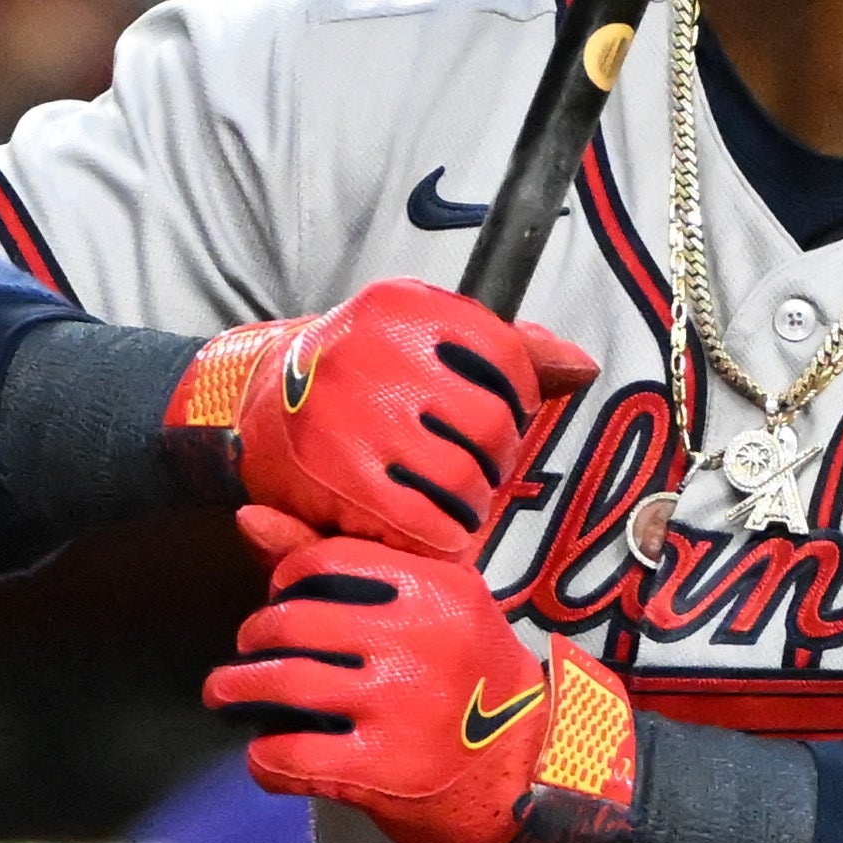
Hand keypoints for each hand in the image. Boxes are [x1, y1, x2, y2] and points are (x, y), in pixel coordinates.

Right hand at [170, 282, 595, 556]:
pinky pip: (426, 524)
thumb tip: (583, 366)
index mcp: (404, 305)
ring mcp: (353, 414)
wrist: (259, 407)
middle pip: (494, 426)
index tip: (504, 412)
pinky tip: (432, 527)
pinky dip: (442, 537)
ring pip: (465, 480)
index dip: (521, 398)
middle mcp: (375, 351)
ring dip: (472, 502)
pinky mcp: (339, 475)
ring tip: (454, 497)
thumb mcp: (423, 338)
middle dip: (496, 457)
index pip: (507, 357)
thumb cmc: (361, 375)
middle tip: (476, 463)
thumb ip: (506, 350)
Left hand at [209, 539, 637, 842]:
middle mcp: (420, 641)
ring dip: (238, 690)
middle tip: (248, 654)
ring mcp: (401, 707)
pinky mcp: (384, 771)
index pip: (326, 560)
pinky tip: (266, 757)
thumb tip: (246, 518)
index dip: (284, 582)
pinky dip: (263, 759)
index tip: (281, 602)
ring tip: (227, 695)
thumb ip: (345, 564)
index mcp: (437, 589)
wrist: (532, 775)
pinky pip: (291, 757)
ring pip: (282, 684)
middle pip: (293, 622)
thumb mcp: (434, 608)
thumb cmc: (474, 684)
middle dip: (253, 638)